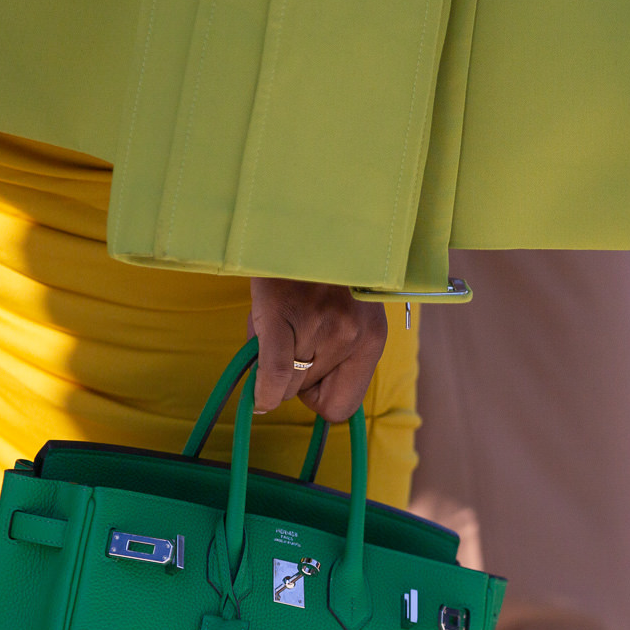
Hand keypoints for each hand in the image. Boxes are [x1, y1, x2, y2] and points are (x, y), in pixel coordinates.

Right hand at [248, 279, 387, 421]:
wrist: (299, 223)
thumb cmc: (318, 274)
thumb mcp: (342, 314)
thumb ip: (331, 355)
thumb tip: (290, 398)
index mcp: (371, 339)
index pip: (343, 406)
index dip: (317, 399)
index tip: (305, 379)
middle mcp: (352, 336)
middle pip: (308, 394)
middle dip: (292, 377)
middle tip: (286, 340)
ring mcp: (322, 326)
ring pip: (287, 384)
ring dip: (275, 365)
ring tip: (276, 327)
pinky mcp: (284, 316)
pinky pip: (274, 373)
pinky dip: (263, 390)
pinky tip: (258, 395)